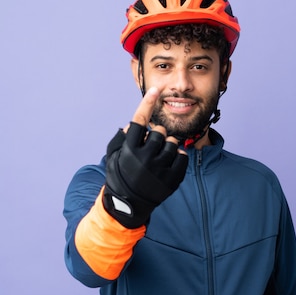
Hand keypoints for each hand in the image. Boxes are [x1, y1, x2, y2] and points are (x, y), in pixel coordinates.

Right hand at [102, 87, 187, 227]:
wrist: (128, 205)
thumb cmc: (120, 176)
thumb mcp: (113, 157)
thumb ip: (121, 139)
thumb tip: (131, 125)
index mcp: (129, 150)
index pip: (139, 121)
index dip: (147, 103)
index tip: (156, 89)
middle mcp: (144, 159)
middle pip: (158, 131)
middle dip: (156, 135)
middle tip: (151, 145)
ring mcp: (159, 170)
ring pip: (172, 143)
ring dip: (167, 145)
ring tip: (160, 156)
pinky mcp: (172, 179)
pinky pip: (182, 157)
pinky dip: (178, 156)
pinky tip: (170, 161)